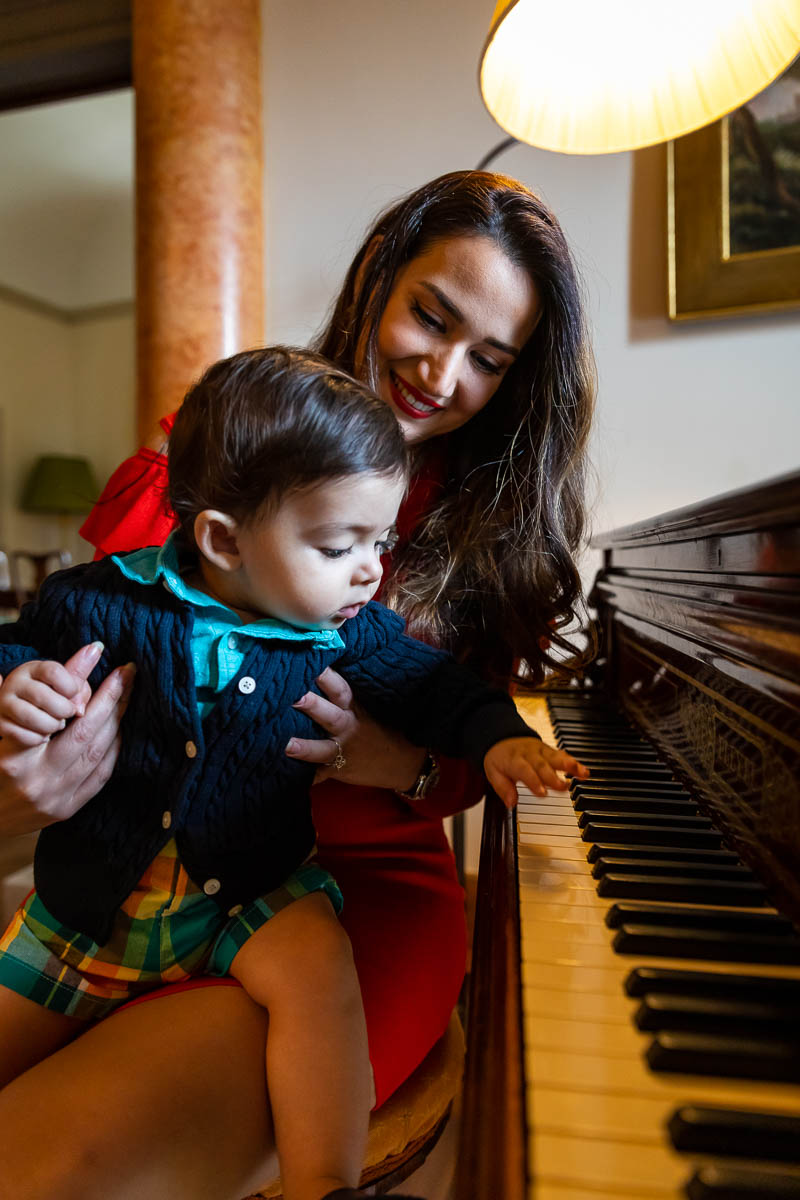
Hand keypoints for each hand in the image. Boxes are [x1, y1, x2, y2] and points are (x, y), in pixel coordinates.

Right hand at [0, 642, 134, 835]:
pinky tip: (118, 728)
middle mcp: (37, 780)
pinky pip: (101, 775)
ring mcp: (56, 799)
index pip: (53, 718)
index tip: (102, 663)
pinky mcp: (69, 810)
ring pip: (97, 754)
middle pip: (84, 734)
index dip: (82, 690)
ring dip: (116, 722)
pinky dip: (113, 749)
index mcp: (14, 759)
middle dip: (110, 701)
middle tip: (127, 675)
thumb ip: (1, 703)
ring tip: (126, 695)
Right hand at [0, 651, 99, 747]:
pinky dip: (40, 739)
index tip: (73, 694)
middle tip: (67, 713)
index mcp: (33, 668)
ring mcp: (4, 704)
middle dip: (64, 710)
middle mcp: (15, 683)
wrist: (23, 720)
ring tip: (55, 724)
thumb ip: (80, 674)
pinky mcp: (1, 724)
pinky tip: (41, 734)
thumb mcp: (66, 685)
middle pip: (45, 697)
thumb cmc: (52, 699)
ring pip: (35, 719)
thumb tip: (97, 648)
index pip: (53, 672)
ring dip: (53, 726)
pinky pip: (27, 736)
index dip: (70, 687)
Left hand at [285, 667, 426, 789]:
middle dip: (312, 705)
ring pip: (322, 749)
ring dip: (305, 747)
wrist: (404, 763)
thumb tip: (314, 664)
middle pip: (329, 713)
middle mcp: (347, 726)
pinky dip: (303, 779)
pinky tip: (284, 778)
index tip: (308, 662)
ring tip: (287, 745)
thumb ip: (342, 692)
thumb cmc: (380, 728)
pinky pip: (318, 776)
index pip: (339, 687)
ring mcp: (343, 750)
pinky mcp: (338, 770)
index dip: (325, 675)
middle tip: (293, 696)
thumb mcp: (366, 706)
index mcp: (354, 707)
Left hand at [483, 737, 588, 808]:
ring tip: (582, 774)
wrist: (503, 736)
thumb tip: (511, 803)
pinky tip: (585, 772)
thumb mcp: (493, 773)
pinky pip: (563, 756)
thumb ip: (503, 788)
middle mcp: (530, 754)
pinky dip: (575, 764)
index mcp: (514, 760)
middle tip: (563, 787)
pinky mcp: (550, 751)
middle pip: (543, 765)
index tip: (543, 793)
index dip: (534, 781)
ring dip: (570, 765)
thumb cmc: (500, 758)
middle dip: (554, 776)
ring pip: (556, 757)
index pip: (525, 770)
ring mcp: (541, 751)